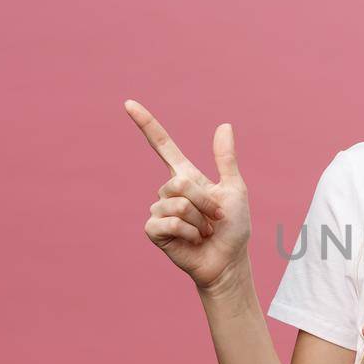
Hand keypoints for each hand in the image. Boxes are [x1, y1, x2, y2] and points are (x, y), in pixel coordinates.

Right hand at [125, 99, 251, 290]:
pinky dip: (189, 232)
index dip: (146, 124)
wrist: (228, 260)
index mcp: (186, 176)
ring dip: (199, 220)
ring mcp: (159, 210)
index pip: (162, 145)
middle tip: (214, 218)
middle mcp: (169, 191)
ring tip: (204, 231)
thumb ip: (226, 159)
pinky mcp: (154, 230)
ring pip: (177, 203)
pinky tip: (193, 241)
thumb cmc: (233, 227)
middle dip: (204, 202)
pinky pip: (169, 221)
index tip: (128, 103)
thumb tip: (224, 125)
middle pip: (180, 182)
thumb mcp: (235, 189)